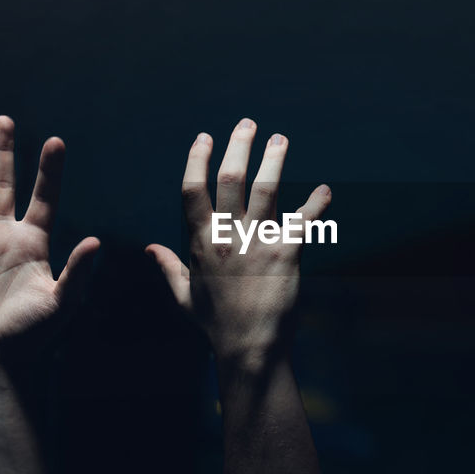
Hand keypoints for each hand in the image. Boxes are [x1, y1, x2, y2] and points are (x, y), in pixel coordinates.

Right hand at [0, 116, 98, 357]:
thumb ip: (77, 273)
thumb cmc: (32, 336)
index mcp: (35, 244)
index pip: (45, 199)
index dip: (49, 171)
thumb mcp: (62, 304)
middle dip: (3, 154)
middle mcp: (4, 240)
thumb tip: (97, 242)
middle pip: (2, 188)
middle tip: (3, 119)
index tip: (55, 140)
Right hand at [147, 118, 330, 374]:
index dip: (197, 160)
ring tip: (280, 140)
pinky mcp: (286, 254)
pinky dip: (317, 204)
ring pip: (265, 190)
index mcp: (201, 243)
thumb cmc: (215, 325)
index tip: (205, 137)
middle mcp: (227, 237)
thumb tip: (149, 248)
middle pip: (231, 179)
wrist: (248, 349)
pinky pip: (303, 220)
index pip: (193, 190)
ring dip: (274, 161)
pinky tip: (325, 190)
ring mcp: (257, 243)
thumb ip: (168, 267)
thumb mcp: (183, 295)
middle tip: (248, 124)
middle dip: (239, 146)